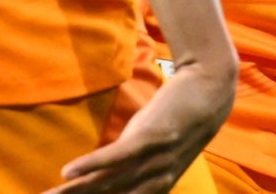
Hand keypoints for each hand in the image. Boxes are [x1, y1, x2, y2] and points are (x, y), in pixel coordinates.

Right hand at [44, 58, 236, 193]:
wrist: (209, 91)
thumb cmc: (178, 122)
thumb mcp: (155, 153)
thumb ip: (132, 170)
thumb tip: (100, 178)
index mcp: (155, 190)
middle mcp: (154, 183)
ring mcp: (153, 161)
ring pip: (105, 184)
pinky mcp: (150, 137)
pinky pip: (115, 156)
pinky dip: (90, 165)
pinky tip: (66, 173)